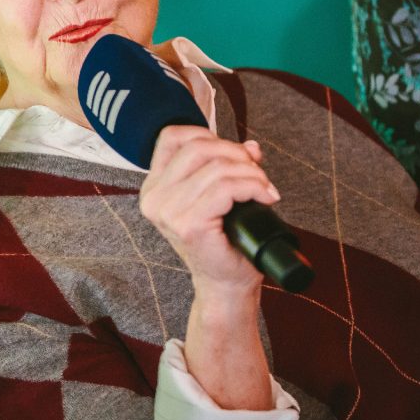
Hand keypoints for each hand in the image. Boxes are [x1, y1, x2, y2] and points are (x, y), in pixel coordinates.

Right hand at [140, 125, 277, 409]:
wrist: (226, 284)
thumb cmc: (223, 242)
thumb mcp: (220, 194)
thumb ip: (229, 166)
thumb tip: (251, 146)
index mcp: (154, 188)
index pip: (172, 137)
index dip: (208, 135)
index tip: (232, 154)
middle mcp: (154, 198)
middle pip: (199, 147)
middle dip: (236, 154)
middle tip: (257, 174)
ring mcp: (168, 212)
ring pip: (217, 168)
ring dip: (251, 174)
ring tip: (264, 189)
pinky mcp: (188, 224)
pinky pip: (226, 188)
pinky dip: (253, 187)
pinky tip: (265, 198)